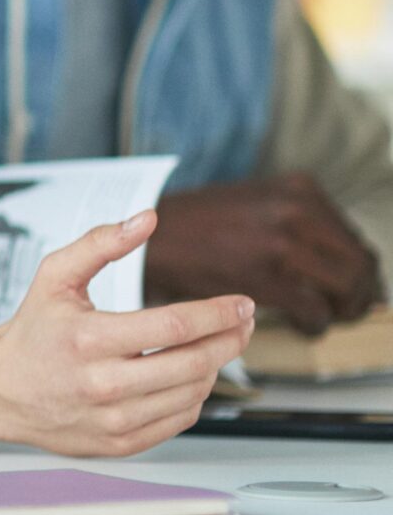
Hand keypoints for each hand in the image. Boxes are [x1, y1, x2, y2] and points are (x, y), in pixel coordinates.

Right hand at [0, 210, 254, 456]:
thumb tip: (147, 219)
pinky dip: (194, 396)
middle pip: (195, 363)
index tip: (242, 304)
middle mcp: (103, 384)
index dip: (219, 313)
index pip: (176, 325)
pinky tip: (186, 376)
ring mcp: (113, 420)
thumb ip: (100, 243)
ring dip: (215, 366)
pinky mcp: (120, 444)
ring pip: (193, 393)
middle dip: (232, 339)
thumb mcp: (54, 276)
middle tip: (243, 324)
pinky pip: (180, 420)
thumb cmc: (32, 331)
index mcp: (88, 339)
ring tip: (212, 347)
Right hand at [146, 176, 379, 334]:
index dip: (361, 273)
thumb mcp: (257, 203)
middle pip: (360, 264)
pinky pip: (315, 308)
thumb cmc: (199, 228)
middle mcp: (297, 210)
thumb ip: (299, 220)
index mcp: (299, 190)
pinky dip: (314, 323)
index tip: (355, 290)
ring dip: (341, 310)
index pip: (355, 240)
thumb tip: (340, 254)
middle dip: (359, 295)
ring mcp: (283, 240)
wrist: (152, 239)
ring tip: (325, 318)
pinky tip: (301, 324)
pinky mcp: (267, 274)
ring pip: (347, 287)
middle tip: (347, 311)